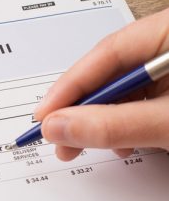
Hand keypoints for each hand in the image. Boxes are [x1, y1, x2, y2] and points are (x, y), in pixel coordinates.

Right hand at [34, 8, 168, 160]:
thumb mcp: (166, 122)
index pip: (107, 52)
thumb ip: (112, 124)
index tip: (44, 116)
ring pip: (123, 93)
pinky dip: (124, 127)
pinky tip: (121, 144)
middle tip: (57, 138)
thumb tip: (57, 127)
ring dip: (99, 124)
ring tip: (81, 148)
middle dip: (81, 111)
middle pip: (111, 74)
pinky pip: (140, 105)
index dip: (70, 87)